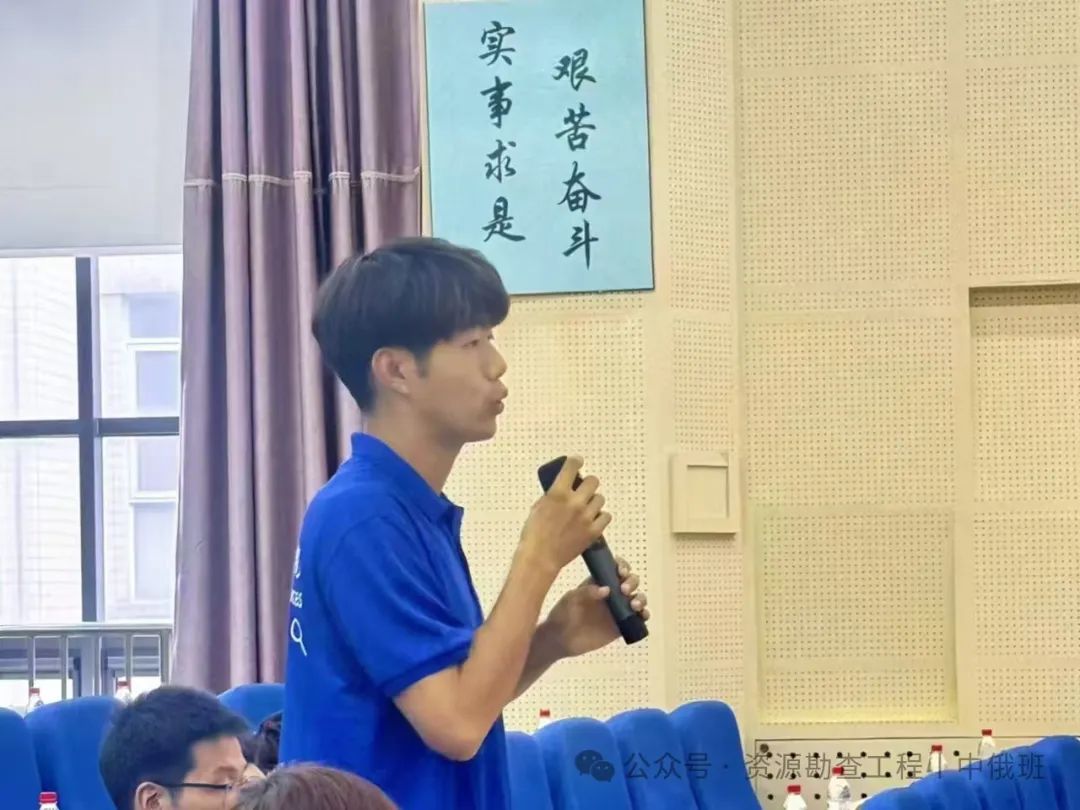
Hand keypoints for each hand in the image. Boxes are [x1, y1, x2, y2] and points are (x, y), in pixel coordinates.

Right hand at [520, 456, 610, 572]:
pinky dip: (600, 517)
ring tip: (585, 509)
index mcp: (558, 493)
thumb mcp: (538, 507)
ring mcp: (586, 517)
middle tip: (583, 491)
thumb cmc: (534, 534)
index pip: (572, 466)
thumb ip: (553, 495)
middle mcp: (574, 502)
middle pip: (593, 481)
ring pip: (600, 498)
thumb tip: (563, 486)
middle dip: (587, 484)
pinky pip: (606, 516)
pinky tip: (592, 520)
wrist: (540, 557)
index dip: (576, 462)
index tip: (577, 462)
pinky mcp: (593, 531)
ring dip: (593, 501)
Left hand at [544, 557, 648, 657]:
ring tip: (634, 605)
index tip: (621, 572)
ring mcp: (618, 609)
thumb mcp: (571, 599)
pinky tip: (641, 616)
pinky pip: (638, 619)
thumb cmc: (563, 614)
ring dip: (641, 599)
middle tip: (624, 590)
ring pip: (638, 599)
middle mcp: (612, 593)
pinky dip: (644, 616)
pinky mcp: (621, 626)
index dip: (623, 566)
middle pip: (631, 581)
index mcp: (600, 582)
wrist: (560, 639)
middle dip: (632, 582)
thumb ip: (586, 592)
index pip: (616, 568)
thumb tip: (606, 589)